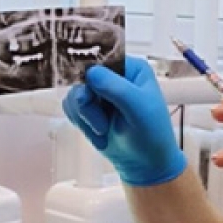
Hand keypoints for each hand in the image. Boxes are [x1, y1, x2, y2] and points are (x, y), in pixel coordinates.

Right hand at [62, 56, 185, 185]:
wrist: (146, 164)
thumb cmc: (152, 135)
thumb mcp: (139, 109)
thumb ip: (117, 89)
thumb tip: (92, 72)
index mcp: (131, 68)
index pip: (102, 58)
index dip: (90, 74)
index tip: (88, 93)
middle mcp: (114, 76)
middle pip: (82, 77)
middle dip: (87, 104)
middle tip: (100, 124)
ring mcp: (100, 92)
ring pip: (74, 94)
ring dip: (85, 117)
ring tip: (103, 130)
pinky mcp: (90, 108)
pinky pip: (70, 108)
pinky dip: (81, 124)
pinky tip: (99, 135)